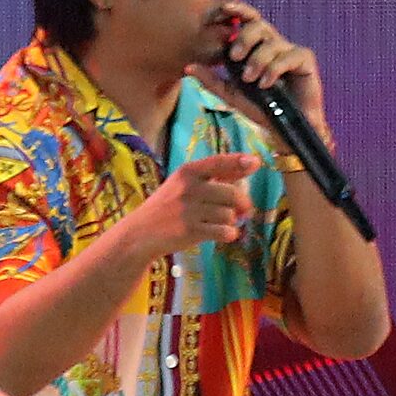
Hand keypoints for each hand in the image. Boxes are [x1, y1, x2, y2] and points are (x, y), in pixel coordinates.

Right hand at [110, 152, 261, 261]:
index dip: (240, 162)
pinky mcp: (190, 230)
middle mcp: (188, 187)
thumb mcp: (183, 185)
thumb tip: (250, 165)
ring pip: (229, 214)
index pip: (219, 162)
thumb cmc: (166, 208)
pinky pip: (225, 231)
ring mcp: (189, 210)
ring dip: (230, 221)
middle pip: (232, 193)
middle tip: (243, 210)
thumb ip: (214, 176)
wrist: (139, 234)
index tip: (256, 162)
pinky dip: (229, 234)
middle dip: (242, 203)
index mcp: (187, 172)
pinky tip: (223, 234)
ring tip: (218, 223)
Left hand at [193, 9, 328, 137]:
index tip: (223, 9)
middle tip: (235, 56)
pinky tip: (266, 84)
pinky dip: (274, 69)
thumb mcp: (231, 94)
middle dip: (244, 38)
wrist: (284, 128)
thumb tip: (188, 67)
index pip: (247, 20)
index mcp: (256, 47)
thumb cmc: (260, 108)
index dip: (237, 10)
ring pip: (271, 42)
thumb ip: (212, 80)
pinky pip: (288, 55)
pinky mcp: (305, 59)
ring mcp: (290, 50)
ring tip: (251, 80)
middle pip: (258, 25)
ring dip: (257, 60)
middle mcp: (273, 44)